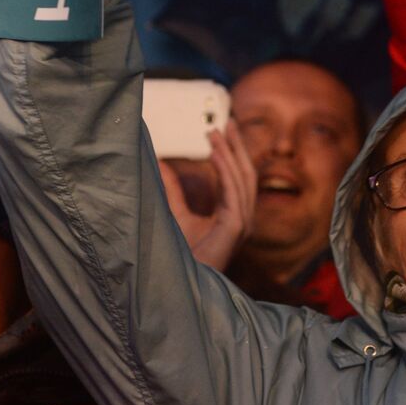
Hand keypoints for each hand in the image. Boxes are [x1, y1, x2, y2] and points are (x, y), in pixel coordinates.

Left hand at [159, 119, 256, 271]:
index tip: (221, 130)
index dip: (231, 153)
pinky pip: (234, 193)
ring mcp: (242, 224)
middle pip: (245, 174)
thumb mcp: (173, 212)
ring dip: (230, 153)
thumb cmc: (178, 255)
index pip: (237, 178)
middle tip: (227, 121)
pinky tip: (215, 152)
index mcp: (233, 216)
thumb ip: (171, 189)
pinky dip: (226, 170)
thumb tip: (160, 162)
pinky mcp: (236, 229)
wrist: (176, 283)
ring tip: (217, 132)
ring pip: (242, 180)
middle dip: (237, 146)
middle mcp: (242, 219)